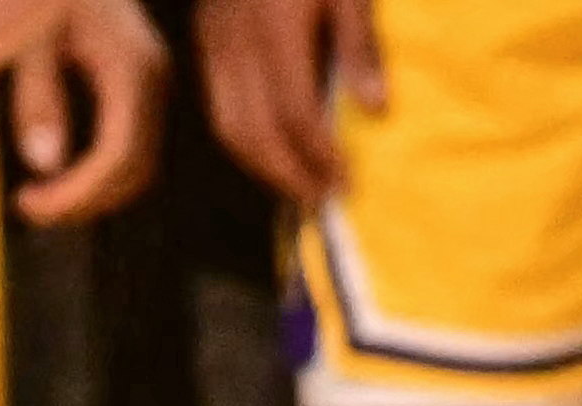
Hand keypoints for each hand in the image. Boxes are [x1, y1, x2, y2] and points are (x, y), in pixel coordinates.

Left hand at [9, 0, 167, 223]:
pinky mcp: (144, 89)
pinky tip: (58, 177)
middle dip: (81, 203)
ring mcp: (154, 85)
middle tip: (28, 207)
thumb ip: (38, 98)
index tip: (26, 201)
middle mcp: (154, 79)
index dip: (75, 193)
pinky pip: (131, 150)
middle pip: (133, 171)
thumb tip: (46, 164)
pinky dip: (98, 176)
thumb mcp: (31, 41)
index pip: (117, 154)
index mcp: (131, 67)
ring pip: (137, 168)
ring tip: (39, 198)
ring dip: (90, 196)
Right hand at [193, 0, 377, 209]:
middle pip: (254, 132)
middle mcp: (237, 45)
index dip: (316, 155)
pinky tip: (270, 148)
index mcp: (277, 30)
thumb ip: (359, 44)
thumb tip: (373, 109)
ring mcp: (216, 44)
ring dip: (264, 166)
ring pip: (230, 125)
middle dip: (288, 174)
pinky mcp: (208, 42)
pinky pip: (220, 106)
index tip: (344, 182)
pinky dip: (244, 139)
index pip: (292, 113)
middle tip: (321, 200)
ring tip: (297, 185)